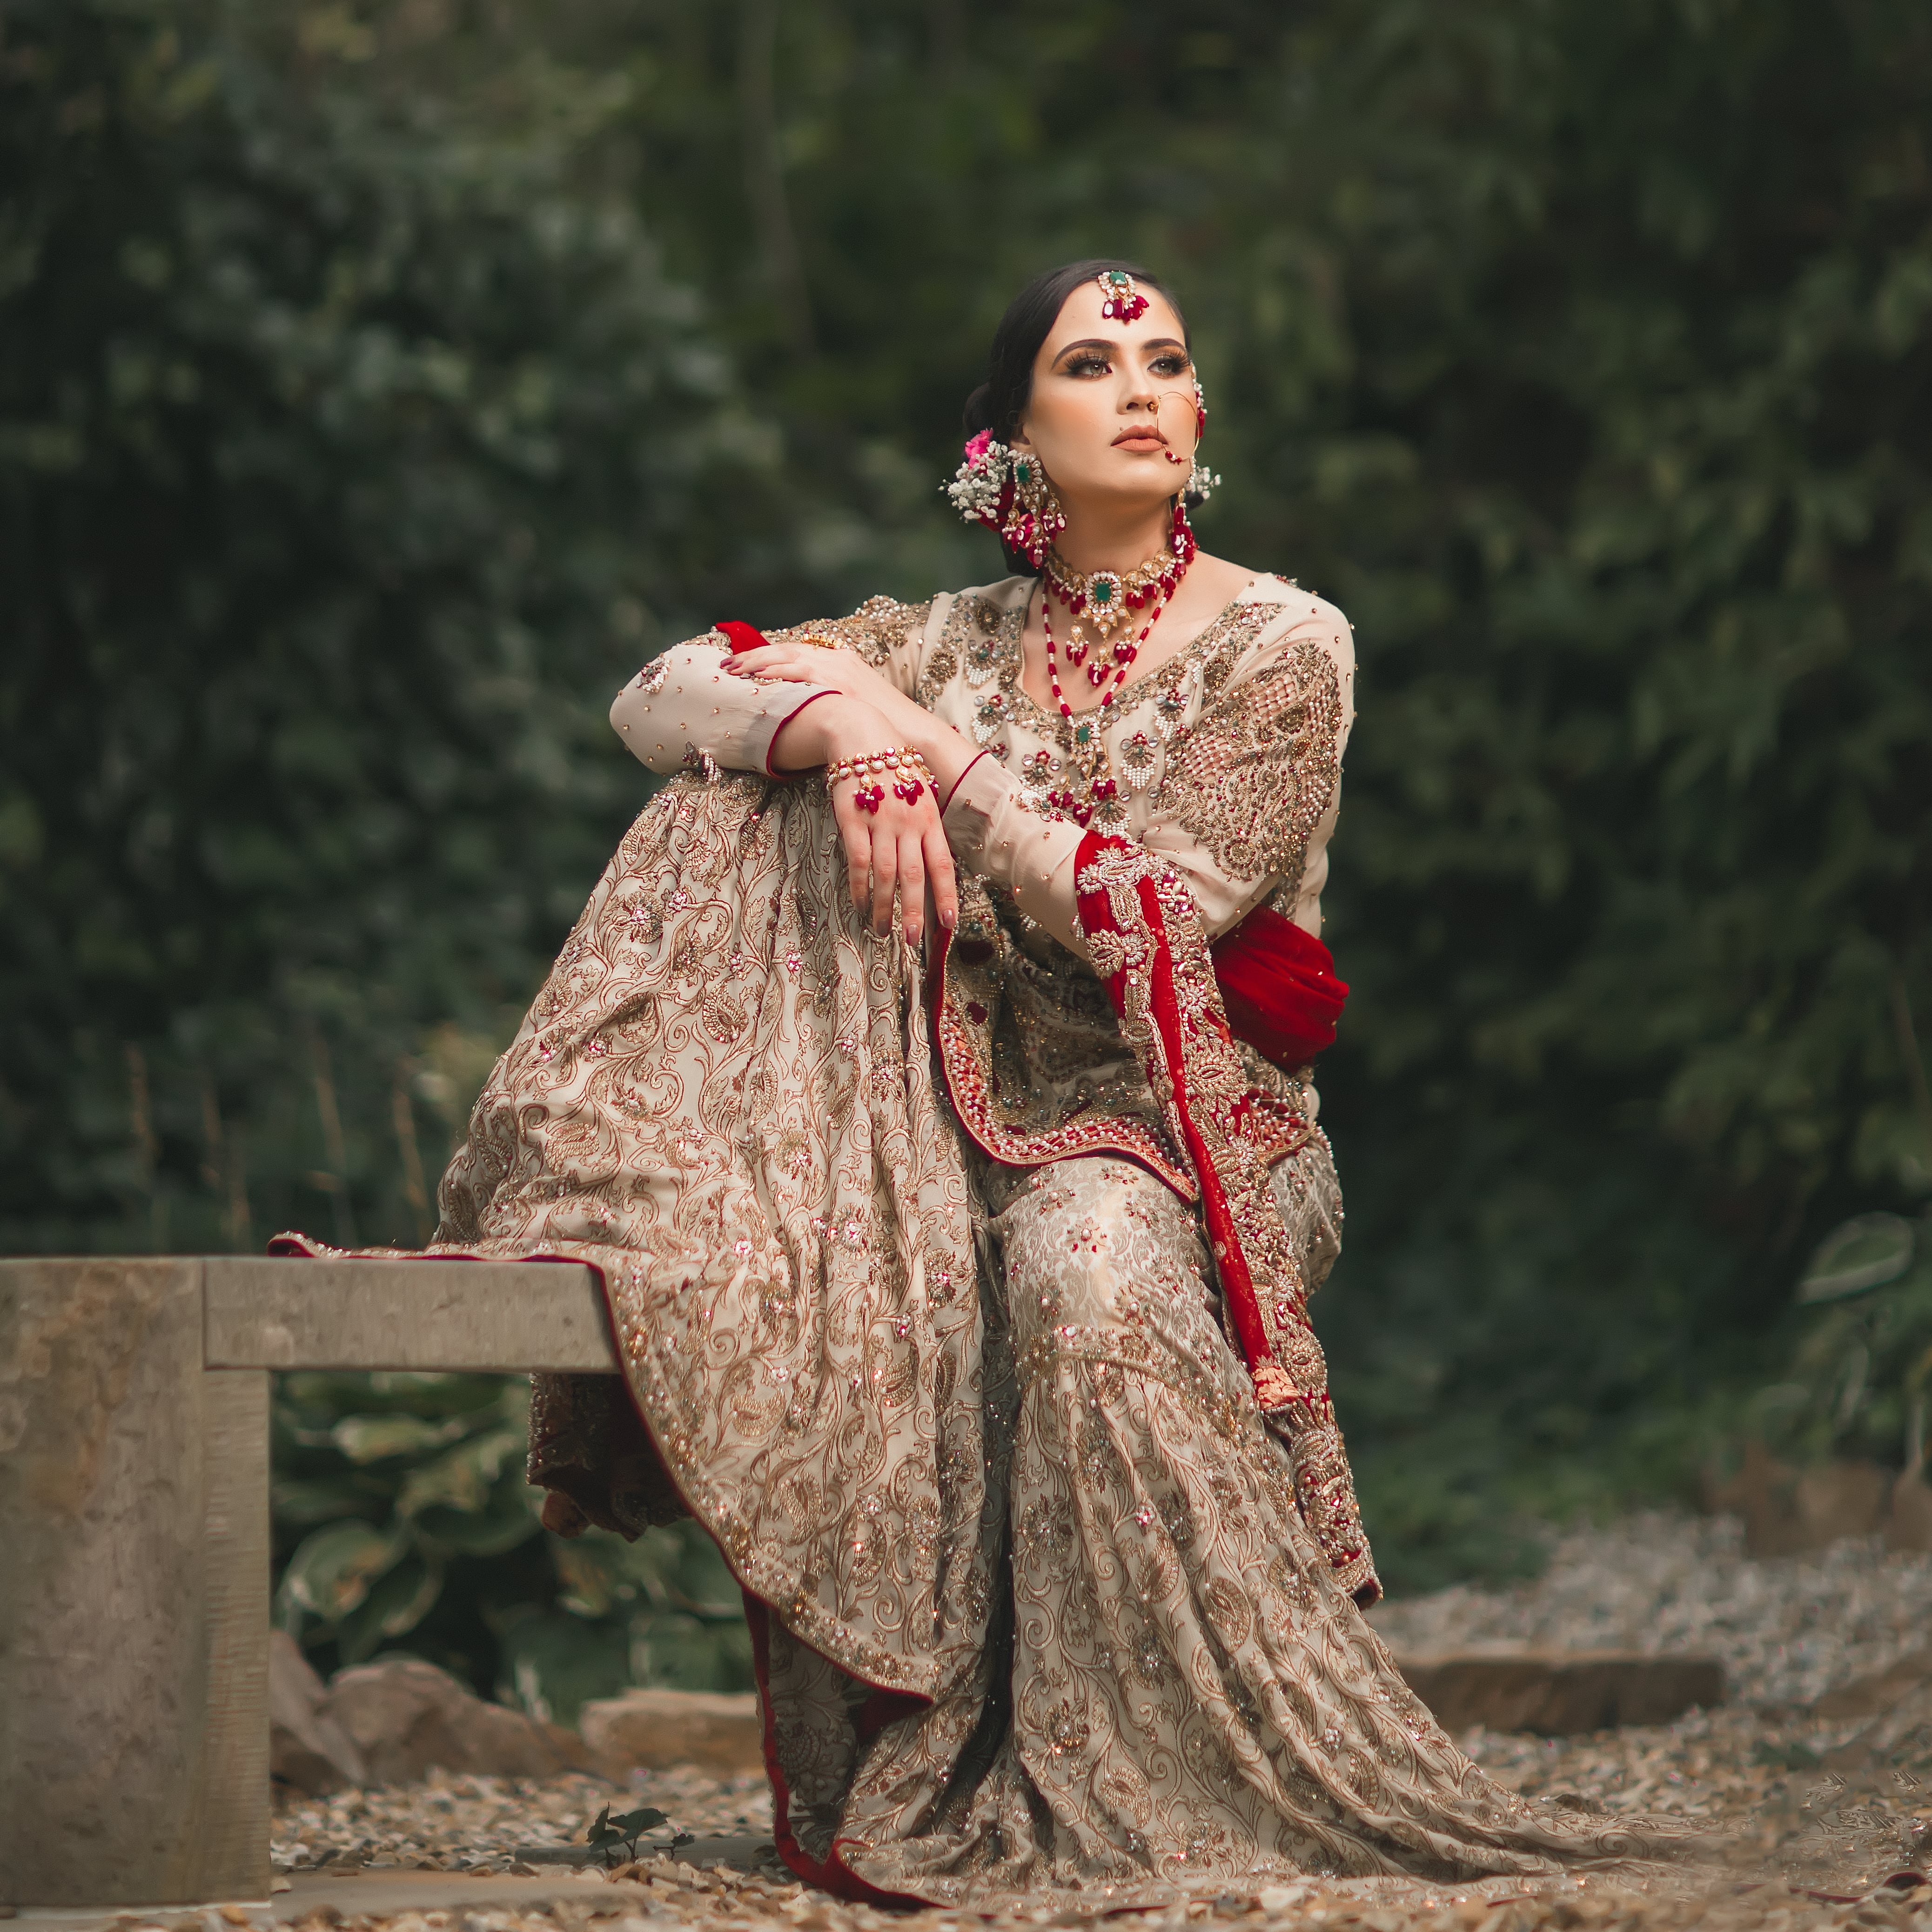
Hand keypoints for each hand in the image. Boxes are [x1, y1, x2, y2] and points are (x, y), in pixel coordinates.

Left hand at [724, 639, 927, 743]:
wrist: (916, 734)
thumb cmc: (887, 727)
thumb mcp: (856, 705)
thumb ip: (832, 700)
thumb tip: (807, 711)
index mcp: (843, 659)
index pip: (797, 650)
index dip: (768, 655)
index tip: (745, 663)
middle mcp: (838, 658)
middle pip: (787, 649)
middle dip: (755, 655)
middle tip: (728, 666)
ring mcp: (839, 669)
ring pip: (788, 657)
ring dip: (757, 662)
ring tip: (733, 671)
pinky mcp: (839, 684)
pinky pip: (799, 673)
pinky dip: (775, 673)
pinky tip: (756, 679)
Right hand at [770, 696, 957, 946]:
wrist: (862, 736)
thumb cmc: (896, 770)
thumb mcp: (921, 795)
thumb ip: (927, 829)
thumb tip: (935, 870)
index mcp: (930, 818)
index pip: (943, 864)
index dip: (946, 896)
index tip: (949, 925)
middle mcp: (909, 821)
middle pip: (914, 876)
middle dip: (914, 912)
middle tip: (911, 941)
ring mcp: (880, 820)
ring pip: (885, 873)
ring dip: (884, 907)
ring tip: (883, 931)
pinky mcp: (852, 819)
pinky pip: (857, 861)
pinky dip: (859, 887)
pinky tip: (860, 904)